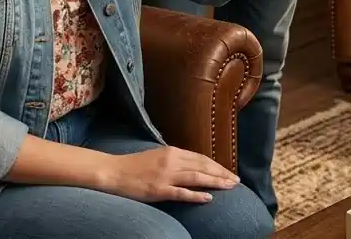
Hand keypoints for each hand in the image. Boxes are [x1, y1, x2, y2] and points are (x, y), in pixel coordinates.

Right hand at [99, 145, 238, 202]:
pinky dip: (196, 195)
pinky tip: (208, 198)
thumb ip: (175, 159)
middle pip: (203, 166)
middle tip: (236, 181)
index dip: (217, 165)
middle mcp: (172, 161)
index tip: (229, 172)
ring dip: (215, 182)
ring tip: (230, 187)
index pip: (201, 158)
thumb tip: (192, 164)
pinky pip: (181, 193)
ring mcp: (165, 176)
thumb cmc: (135, 166)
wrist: (113, 172)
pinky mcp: (158, 190)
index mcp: (173, 151)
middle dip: (222, 173)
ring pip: (197, 177)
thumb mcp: (158, 156)